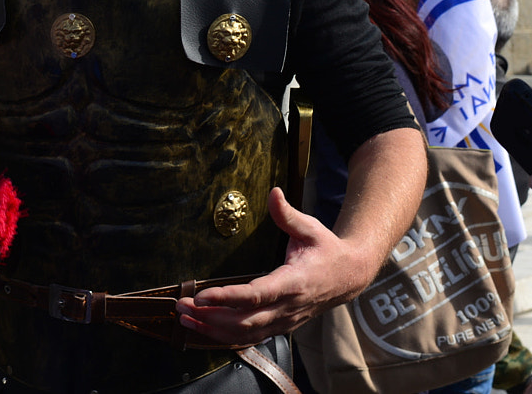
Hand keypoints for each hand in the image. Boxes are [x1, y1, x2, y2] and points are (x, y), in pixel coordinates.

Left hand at [175, 188, 366, 345]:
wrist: (349, 277)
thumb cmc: (326, 249)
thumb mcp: (310, 227)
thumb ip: (287, 214)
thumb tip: (273, 192)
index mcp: (294, 282)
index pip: (256, 295)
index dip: (227, 298)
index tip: (202, 296)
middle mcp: (288, 307)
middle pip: (244, 321)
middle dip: (210, 317)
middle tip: (182, 305)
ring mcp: (284, 321)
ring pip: (244, 335)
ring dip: (212, 330)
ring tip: (184, 317)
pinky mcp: (280, 327)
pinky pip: (250, 338)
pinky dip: (224, 337)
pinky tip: (202, 329)